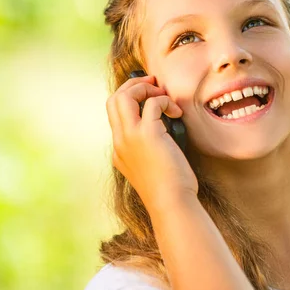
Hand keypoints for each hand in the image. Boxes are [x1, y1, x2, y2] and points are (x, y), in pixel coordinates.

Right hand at [106, 74, 197, 209]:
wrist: (171, 203)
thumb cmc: (168, 188)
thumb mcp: (151, 167)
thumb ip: (148, 150)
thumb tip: (163, 132)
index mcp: (119, 149)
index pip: (114, 113)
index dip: (130, 98)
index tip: (149, 97)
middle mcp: (120, 140)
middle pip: (113, 99)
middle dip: (133, 86)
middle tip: (154, 86)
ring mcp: (131, 137)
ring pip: (124, 96)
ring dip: (144, 89)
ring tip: (163, 96)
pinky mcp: (148, 135)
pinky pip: (152, 103)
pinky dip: (165, 101)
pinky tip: (176, 112)